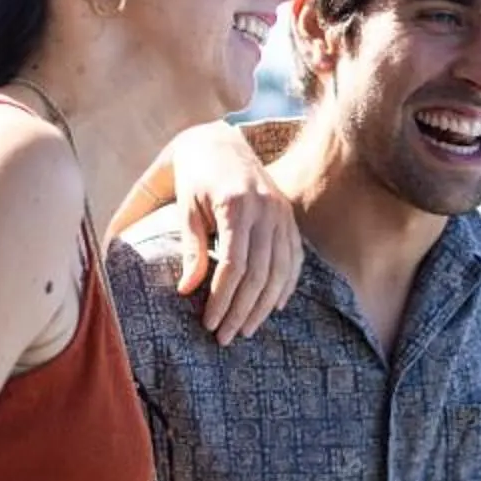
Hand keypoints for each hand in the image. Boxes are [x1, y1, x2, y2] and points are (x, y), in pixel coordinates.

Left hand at [166, 121, 300, 343]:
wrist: (218, 144)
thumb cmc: (194, 179)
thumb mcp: (186, 209)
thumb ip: (191, 249)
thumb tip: (187, 291)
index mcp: (236, 205)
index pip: (233, 264)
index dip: (221, 298)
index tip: (208, 323)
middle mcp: (265, 209)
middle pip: (258, 274)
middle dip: (240, 310)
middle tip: (224, 337)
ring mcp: (282, 214)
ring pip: (280, 271)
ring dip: (263, 306)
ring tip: (245, 329)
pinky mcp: (290, 218)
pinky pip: (294, 259)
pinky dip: (287, 286)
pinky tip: (275, 307)